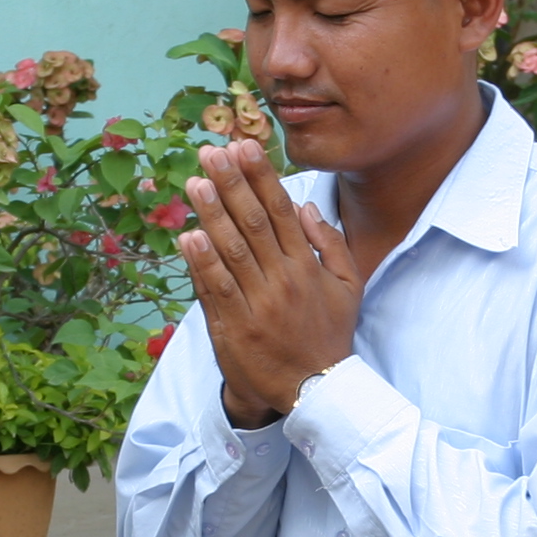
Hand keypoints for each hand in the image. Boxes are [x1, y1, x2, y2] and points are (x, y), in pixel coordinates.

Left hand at [179, 138, 360, 425]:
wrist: (315, 390)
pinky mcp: (236, 327)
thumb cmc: (328, 335)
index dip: (261, 176)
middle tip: (211, 152)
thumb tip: (307, 206)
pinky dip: (202, 263)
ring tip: (195, 182)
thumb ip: (331, 244)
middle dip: (231, 183)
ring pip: (232, 251)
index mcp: (308, 266)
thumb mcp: (348, 287)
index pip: (280, 211)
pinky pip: (217, 289)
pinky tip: (188, 236)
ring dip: (212, 214)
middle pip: (253, 222)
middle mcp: (284, 280)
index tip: (244, 147)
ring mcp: (259, 304)